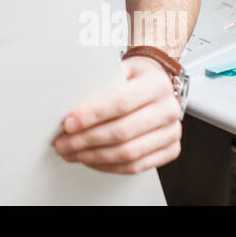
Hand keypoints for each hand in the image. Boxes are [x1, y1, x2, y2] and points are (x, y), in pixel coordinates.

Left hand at [50, 56, 182, 173]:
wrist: (154, 85)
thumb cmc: (130, 77)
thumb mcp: (116, 70)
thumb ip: (97, 84)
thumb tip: (65, 103)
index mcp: (157, 84)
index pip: (120, 102)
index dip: (92, 115)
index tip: (68, 123)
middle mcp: (169, 109)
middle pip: (123, 132)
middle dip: (86, 140)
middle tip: (63, 142)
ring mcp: (172, 132)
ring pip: (128, 153)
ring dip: (94, 156)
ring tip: (71, 153)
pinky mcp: (171, 150)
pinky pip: (136, 167)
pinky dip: (108, 166)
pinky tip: (90, 160)